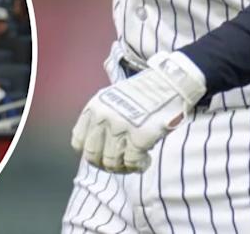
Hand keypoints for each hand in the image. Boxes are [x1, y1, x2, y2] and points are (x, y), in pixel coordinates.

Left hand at [70, 51, 206, 172]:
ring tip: (137, 160)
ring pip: (112, 163)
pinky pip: (132, 163)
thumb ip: (101, 120)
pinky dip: (139, 166)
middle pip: (93, 157)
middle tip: (122, 163)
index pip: (78, 143)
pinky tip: (147, 160)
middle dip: (108, 164)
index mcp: (94, 107)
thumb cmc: (145, 93)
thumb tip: (97, 151)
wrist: (170, 82)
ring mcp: (121, 127)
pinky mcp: (139, 136)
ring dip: (125, 167)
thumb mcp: (113, 99)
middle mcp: (103, 117)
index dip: (93, 152)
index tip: (105, 154)